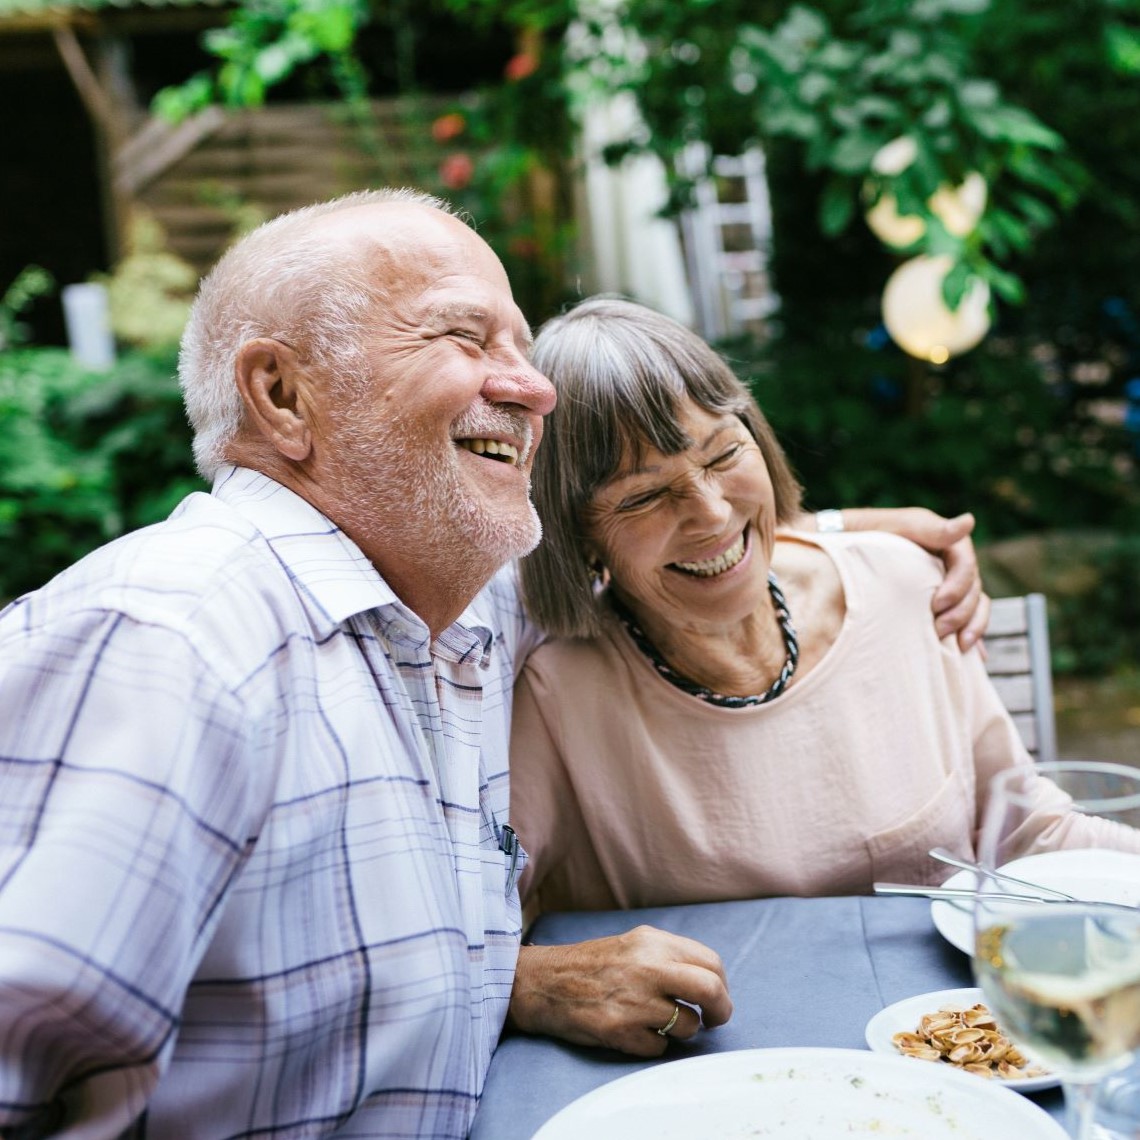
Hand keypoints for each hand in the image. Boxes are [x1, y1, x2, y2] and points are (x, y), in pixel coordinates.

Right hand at [508, 925, 732, 1056]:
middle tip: (713, 1020)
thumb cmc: (594, 965)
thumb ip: (671, 957)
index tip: (716, 998)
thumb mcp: (635, 944)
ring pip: (688, 1026)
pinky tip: (635, 1031)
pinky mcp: (620, 1030)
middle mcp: (647, 968)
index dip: (722, 985)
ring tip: (658, 1022)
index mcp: (653, 942)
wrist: (546, 982)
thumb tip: (711, 982)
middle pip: (710, 990)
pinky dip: (654, 1044)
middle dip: (721, 1010)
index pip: (711, 963)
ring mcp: (634, 1001)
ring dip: (680, 1031)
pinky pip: (660, 1047)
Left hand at [835, 507, 989, 652]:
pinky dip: (969, 636)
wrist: (827, 554)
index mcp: (940, 541)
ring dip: (971, 627)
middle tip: (940, 630)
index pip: (965, 562)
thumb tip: (969, 521)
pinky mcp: (933, 606)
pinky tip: (968, 656)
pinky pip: (962, 621)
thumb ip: (927, 528)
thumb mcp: (890, 527)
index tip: (937, 604)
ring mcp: (940, 585)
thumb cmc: (858, 535)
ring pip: (973, 606)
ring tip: (959, 647)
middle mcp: (945, 563)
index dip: (959, 584)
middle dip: (962, 612)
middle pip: (973, 589)